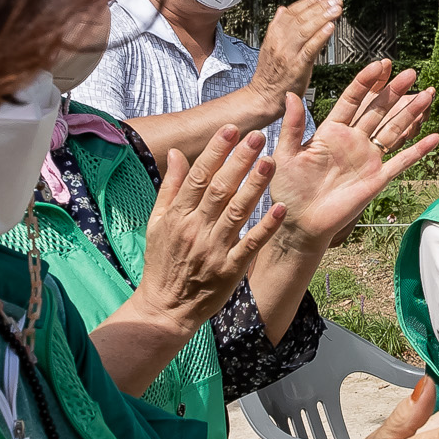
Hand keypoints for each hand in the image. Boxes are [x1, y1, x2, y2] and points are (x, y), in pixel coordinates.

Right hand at [125, 126, 282, 331]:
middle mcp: (195, 229)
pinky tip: (281, 209)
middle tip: (258, 137)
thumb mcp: (157, 222)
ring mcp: (214, 250)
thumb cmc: (162, 262)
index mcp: (178, 216)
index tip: (231, 130)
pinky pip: (250, 244)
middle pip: (219, 189)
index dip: (215, 152)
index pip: (198, 177)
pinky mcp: (229, 270)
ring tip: (271, 163)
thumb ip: (171, 186)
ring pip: (237, 212)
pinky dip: (265, 227)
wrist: (166, 307)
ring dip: (255, 187)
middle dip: (239, 161)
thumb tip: (179, 152)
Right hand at [250, 0, 342, 110]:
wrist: (263, 96)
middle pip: (301, 19)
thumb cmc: (269, 75)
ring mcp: (288, 54)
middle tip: (334, 1)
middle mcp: (280, 41)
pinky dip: (320, 36)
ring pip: (306, 30)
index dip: (308, 3)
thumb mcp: (269, 46)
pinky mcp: (297, 66)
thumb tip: (282, 10)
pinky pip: (310, 48)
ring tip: (336, 10)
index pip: (292, 12)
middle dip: (320, 7)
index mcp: (273, 34)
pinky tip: (330, 27)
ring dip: (323, 17)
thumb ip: (278, 27)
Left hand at [266, 59, 438, 244]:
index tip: (381, 65)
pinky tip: (434, 137)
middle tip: (412, 73)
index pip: (352, 100)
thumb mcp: (286, 154)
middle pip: (378, 110)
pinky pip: (401, 161)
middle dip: (395, 91)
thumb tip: (290, 94)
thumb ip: (293, 125)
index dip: (367, 82)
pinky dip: (418, 150)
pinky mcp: (377, 179)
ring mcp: (367, 158)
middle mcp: (352, 140)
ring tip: (428, 94)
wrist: (301, 223)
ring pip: (393, 130)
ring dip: (411, 113)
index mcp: (331, 131)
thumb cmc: (288, 190)